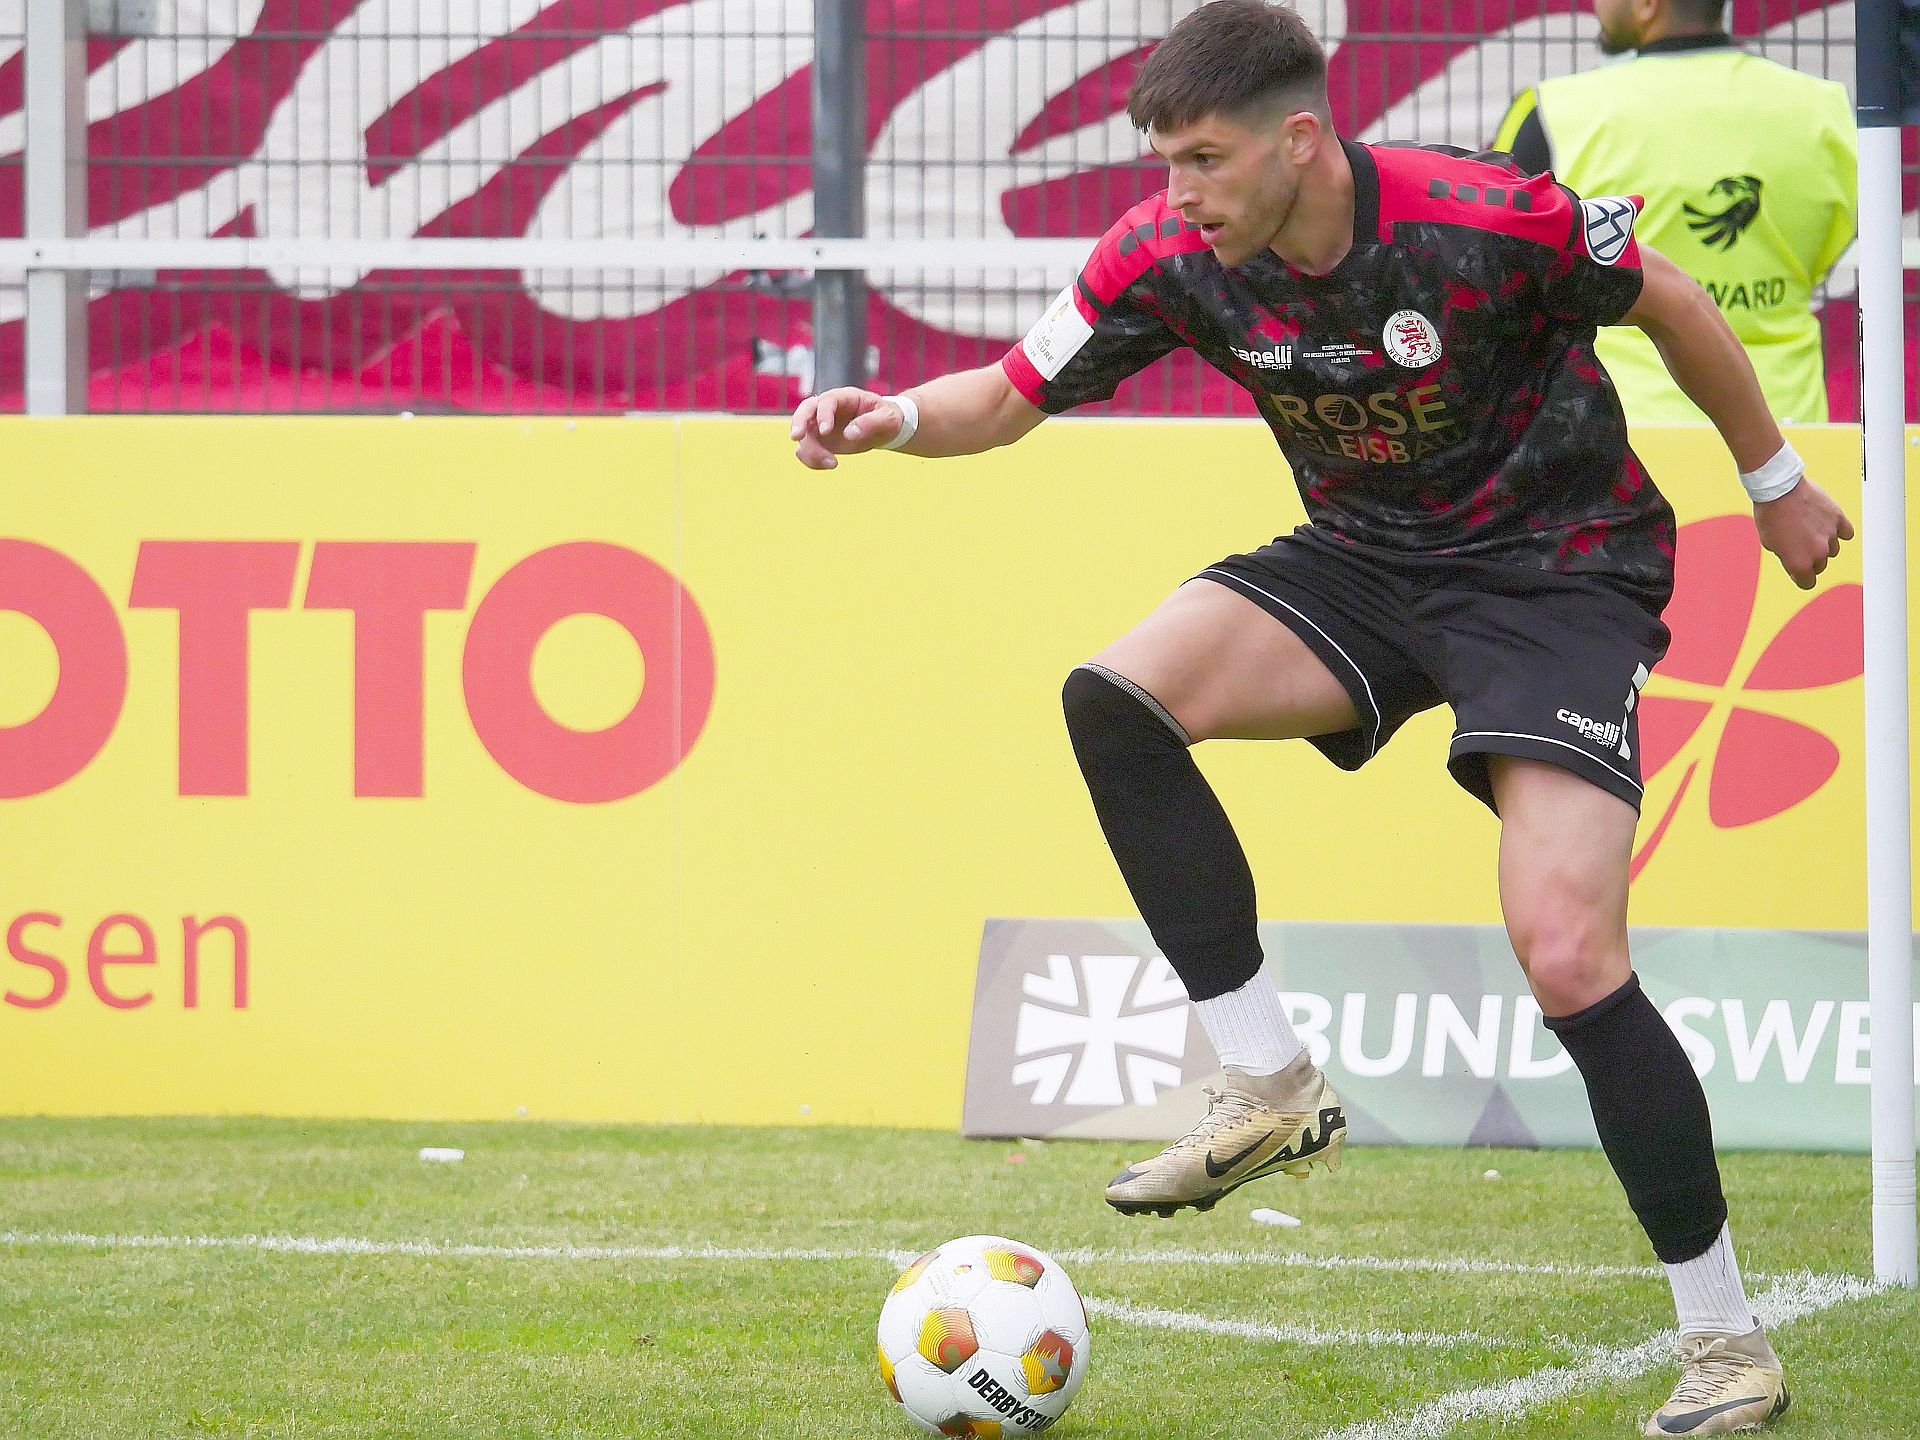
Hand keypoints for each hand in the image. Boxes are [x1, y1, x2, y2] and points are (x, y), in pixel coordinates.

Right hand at [790, 388, 904, 469]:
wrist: (883, 428)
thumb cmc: (887, 418)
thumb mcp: (888, 419)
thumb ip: (871, 423)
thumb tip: (850, 433)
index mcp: (845, 397)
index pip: (827, 401)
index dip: (823, 414)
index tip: (826, 432)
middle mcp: (828, 408)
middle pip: (805, 409)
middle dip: (798, 422)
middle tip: (796, 437)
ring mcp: (821, 424)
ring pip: (804, 435)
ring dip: (810, 450)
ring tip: (832, 463)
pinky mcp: (820, 441)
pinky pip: (807, 450)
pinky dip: (811, 460)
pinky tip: (828, 465)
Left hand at [1753, 475, 1853, 589]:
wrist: (1778, 489)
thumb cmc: (1770, 516)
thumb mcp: (1771, 544)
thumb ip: (1788, 558)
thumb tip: (1799, 564)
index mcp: (1799, 563)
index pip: (1807, 582)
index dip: (1799, 576)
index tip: (1795, 569)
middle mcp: (1818, 552)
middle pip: (1820, 566)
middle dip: (1811, 559)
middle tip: (1798, 544)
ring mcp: (1831, 535)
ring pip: (1833, 550)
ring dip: (1824, 544)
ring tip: (1809, 529)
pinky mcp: (1839, 518)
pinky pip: (1846, 533)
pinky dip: (1839, 531)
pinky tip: (1827, 525)